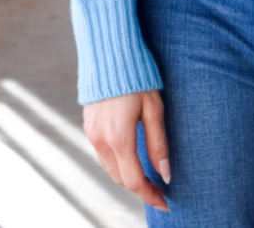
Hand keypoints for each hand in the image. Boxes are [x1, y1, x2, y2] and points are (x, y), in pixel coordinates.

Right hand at [83, 89, 169, 212]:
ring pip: (110, 167)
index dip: (150, 195)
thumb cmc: (138, 78)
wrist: (110, 52)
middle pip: (120, 177)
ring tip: (147, 174)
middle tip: (159, 187)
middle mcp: (100, 140)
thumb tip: (165, 174)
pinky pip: (102, 152)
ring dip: (127, 174)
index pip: (134, 180)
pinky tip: (130, 154)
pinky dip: (117, 160)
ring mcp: (91, 132)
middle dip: (140, 186)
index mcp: (119, 138)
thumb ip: (158, 143)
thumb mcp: (154, 109)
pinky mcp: (88, 124)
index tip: (165, 202)